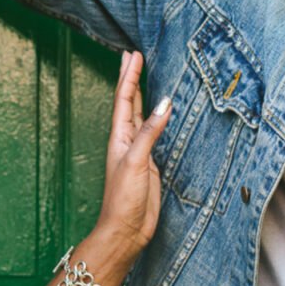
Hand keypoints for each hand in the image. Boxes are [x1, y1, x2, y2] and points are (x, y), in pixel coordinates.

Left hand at [92, 52, 168, 262]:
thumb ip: (150, 132)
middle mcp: (127, 141)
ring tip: (141, 76)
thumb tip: (165, 103)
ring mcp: (138, 152)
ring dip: (141, 95)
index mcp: (119, 137)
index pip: (124, 99)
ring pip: (140, 116)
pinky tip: (160, 114)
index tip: (133, 54)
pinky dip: (157, 119)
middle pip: (128, 102)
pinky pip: (153, 134)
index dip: (129, 76)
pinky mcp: (150, 164)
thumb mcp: (137, 161)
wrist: (126, 231)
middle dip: (130, 79)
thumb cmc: (124, 199)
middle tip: (132, 56)